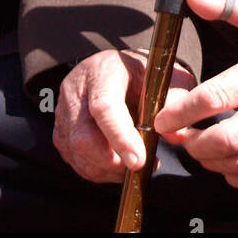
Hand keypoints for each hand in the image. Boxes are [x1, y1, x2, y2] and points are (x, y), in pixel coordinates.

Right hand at [53, 48, 195, 183]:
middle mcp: (76, 91)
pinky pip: (76, 161)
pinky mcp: (61, 132)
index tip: (139, 159)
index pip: (104, 107)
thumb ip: (172, 100)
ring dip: (108, 169)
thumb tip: (176, 135)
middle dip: (114, 161)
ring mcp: (64, 113)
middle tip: (141, 164)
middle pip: (84, 137)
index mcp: (102, 71)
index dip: (120, 136)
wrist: (116, 67)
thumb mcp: (162, 75)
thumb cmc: (140, 71)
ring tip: (135, 163)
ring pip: (78, 154)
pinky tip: (119, 164)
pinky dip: (99, 170)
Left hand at [152, 0, 237, 190]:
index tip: (162, 116)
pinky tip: (229, 160)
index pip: (211, 99)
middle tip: (181, 136)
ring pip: (236, 165)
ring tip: (202, 147)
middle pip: (221, 142)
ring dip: (210, 162)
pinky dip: (235, 176)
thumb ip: (229, 7)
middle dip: (192, 144)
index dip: (180, 112)